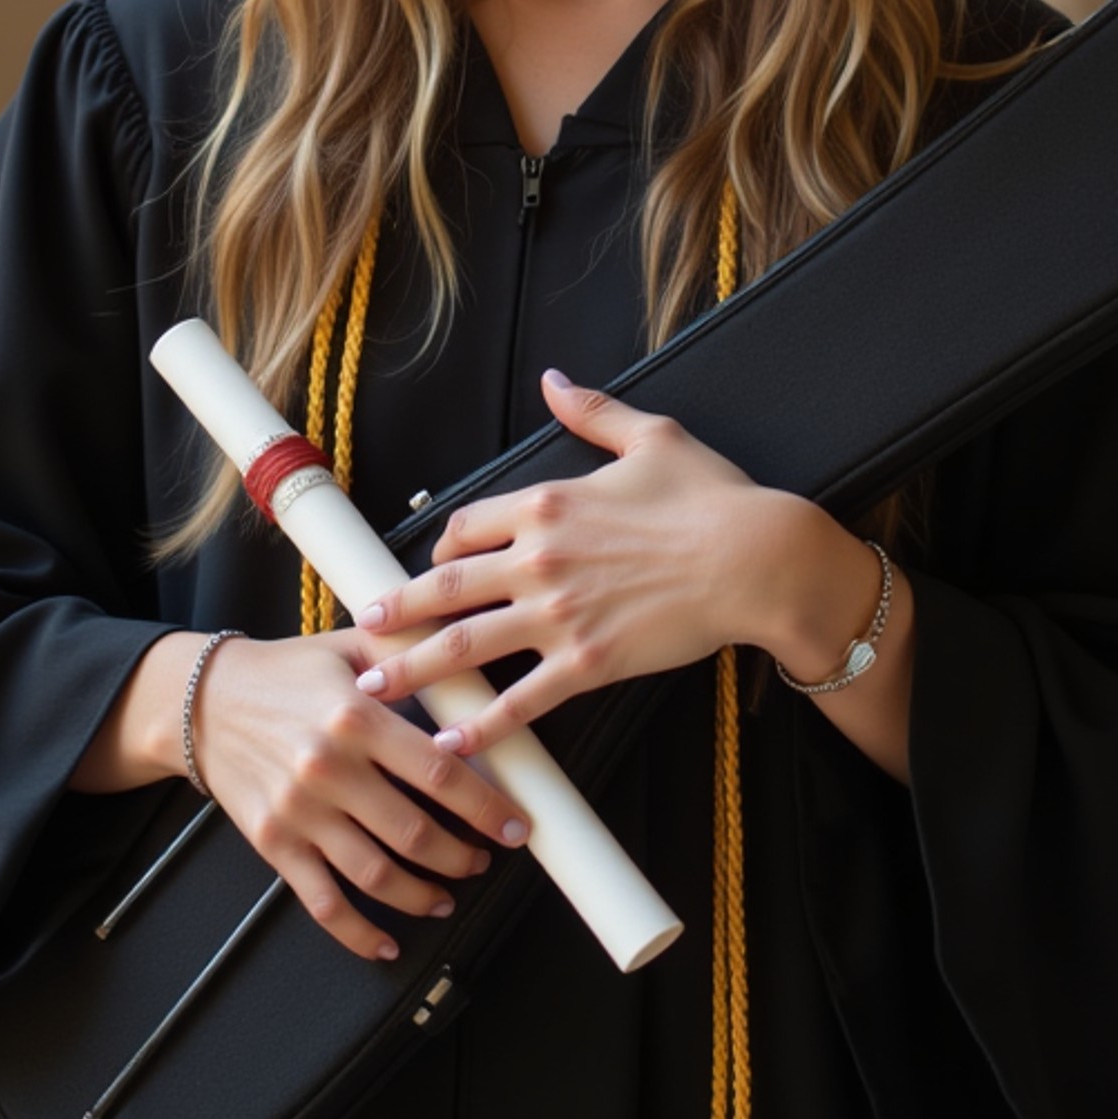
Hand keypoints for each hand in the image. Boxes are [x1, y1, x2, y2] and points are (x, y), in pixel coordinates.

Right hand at [189, 629, 531, 963]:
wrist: (202, 701)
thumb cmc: (287, 671)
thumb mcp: (350, 643)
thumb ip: (409, 648)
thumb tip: (472, 643)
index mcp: (356, 717)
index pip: (438, 772)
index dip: (485, 807)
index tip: (516, 827)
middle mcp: (328, 768)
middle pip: (414, 833)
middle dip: (462, 856)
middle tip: (484, 858)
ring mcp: (299, 812)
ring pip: (375, 875)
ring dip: (423, 895)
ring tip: (448, 895)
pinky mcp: (273, 844)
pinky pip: (322, 902)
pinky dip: (359, 933)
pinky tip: (388, 943)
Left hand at [350, 367, 822, 760]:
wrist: (757, 559)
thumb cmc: (713, 497)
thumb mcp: (651, 436)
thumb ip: (592, 411)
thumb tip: (554, 379)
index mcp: (548, 503)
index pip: (468, 527)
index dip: (442, 549)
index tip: (432, 567)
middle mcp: (540, 559)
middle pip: (447, 588)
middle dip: (397, 612)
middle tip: (360, 632)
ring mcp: (559, 615)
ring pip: (466, 645)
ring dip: (413, 667)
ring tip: (372, 687)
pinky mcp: (587, 663)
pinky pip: (520, 700)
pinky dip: (480, 723)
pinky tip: (449, 739)